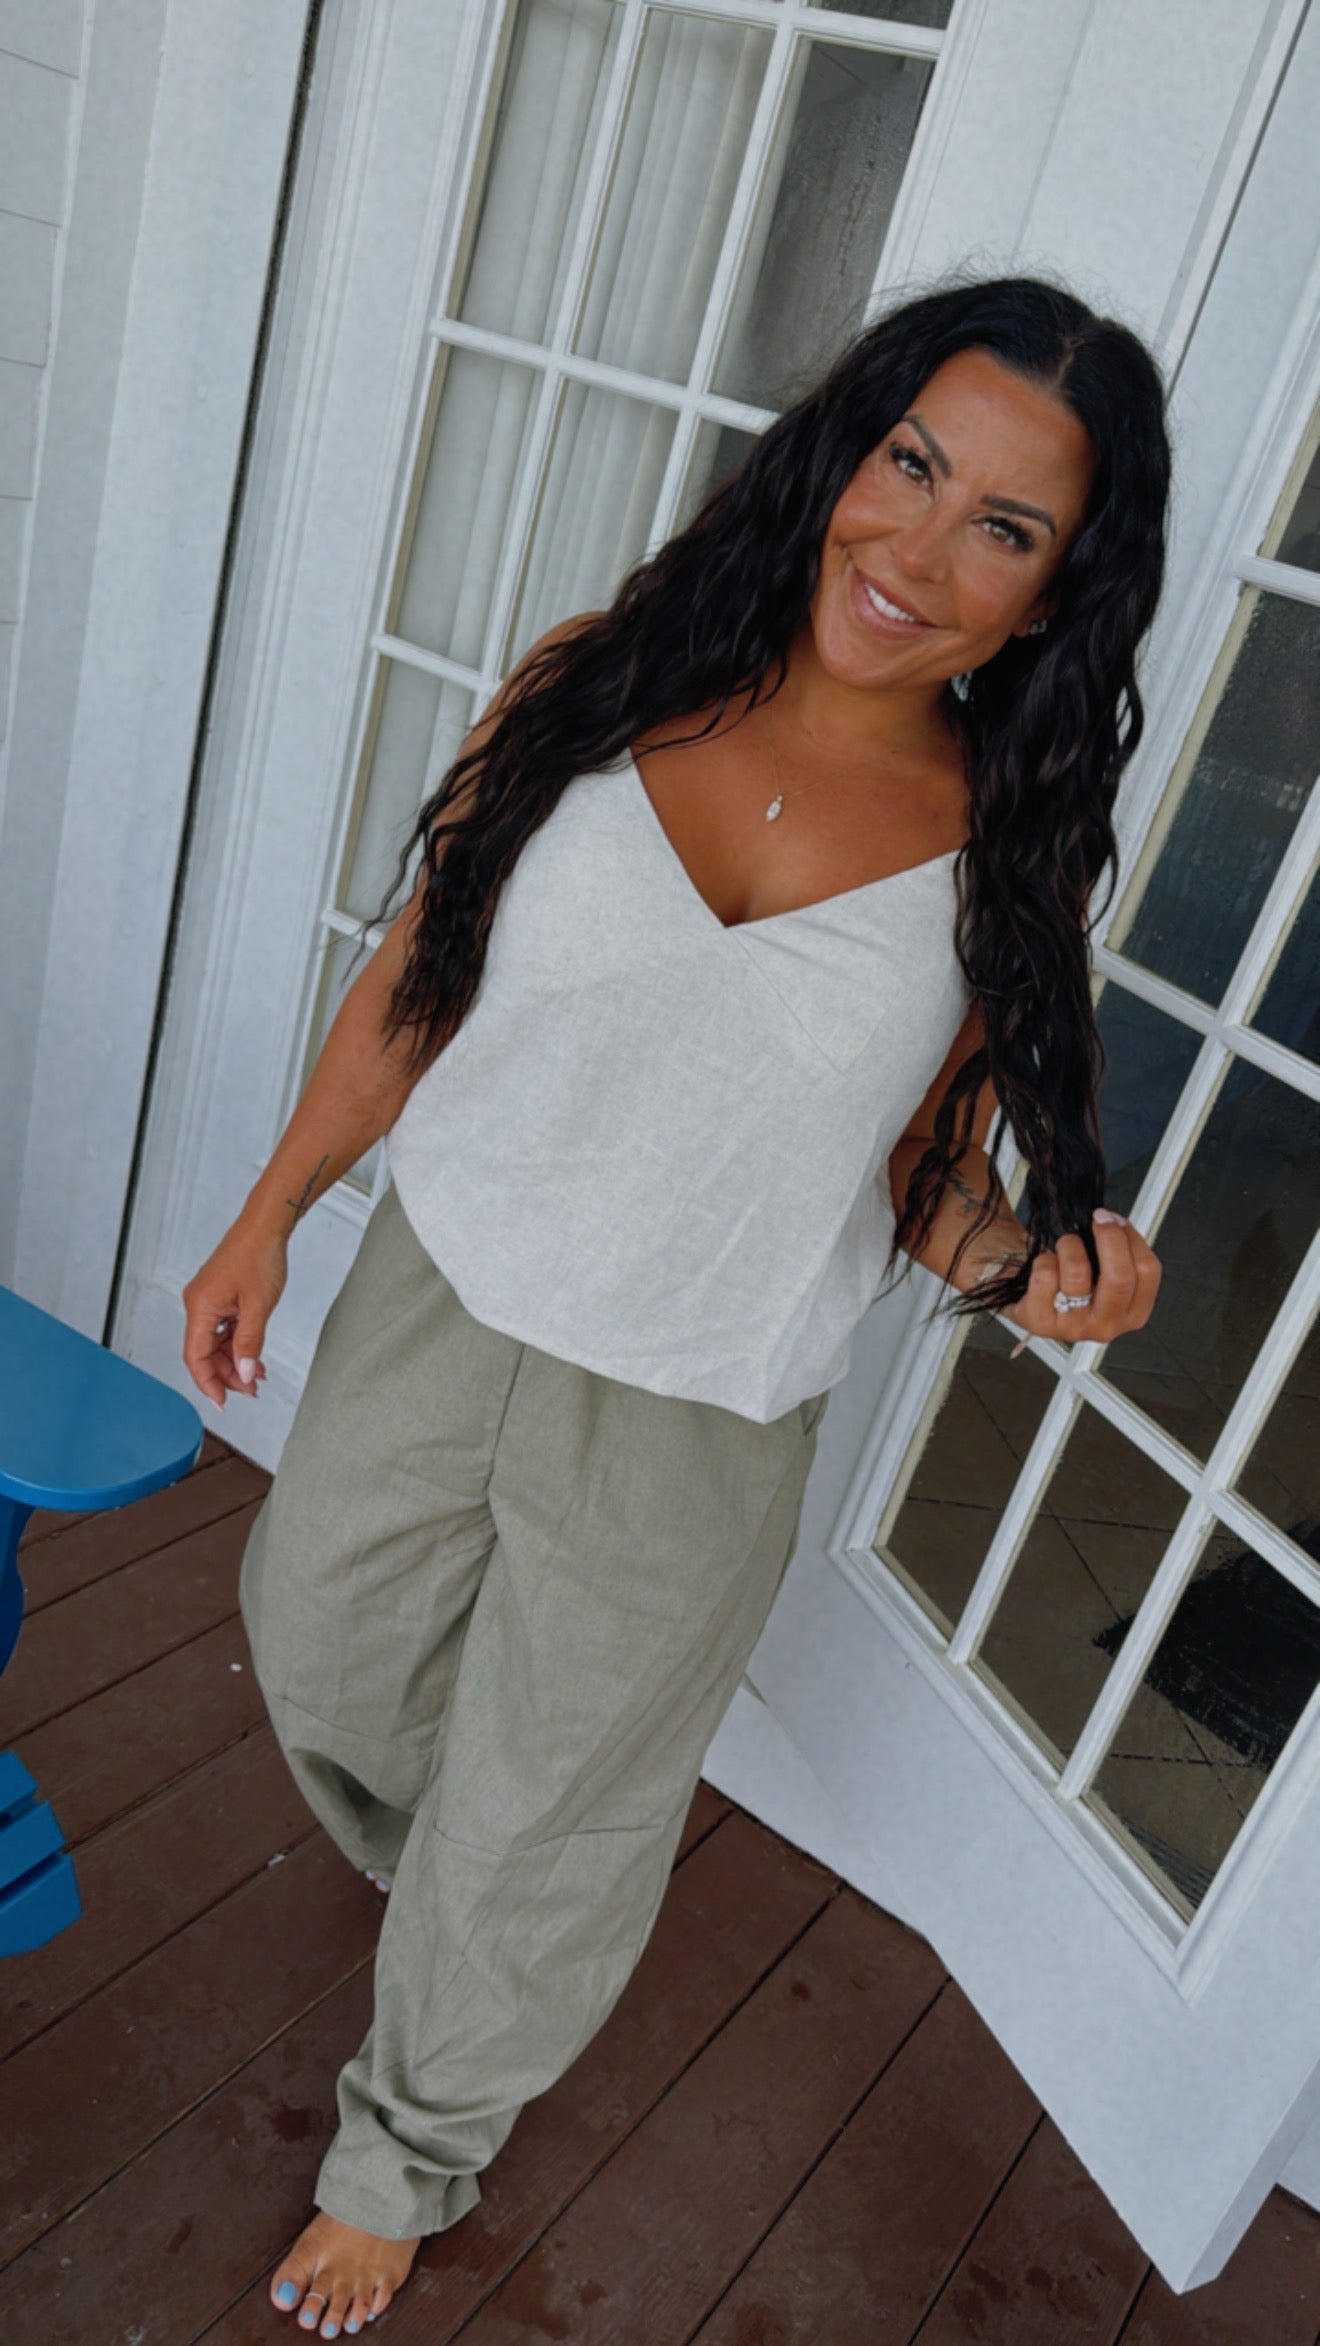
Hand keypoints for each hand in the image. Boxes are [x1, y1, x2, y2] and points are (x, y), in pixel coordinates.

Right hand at [182, 1221, 287, 1408]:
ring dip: (234, 1361)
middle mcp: (198, 1304)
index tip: (222, 1404)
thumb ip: (249, 1343)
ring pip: (215, 1343)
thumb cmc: (259, 1255)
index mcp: (200, 1307)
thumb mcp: (259, 1306)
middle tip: (252, 1390)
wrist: (266, 1226)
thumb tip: (243, 1373)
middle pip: (205, 1353)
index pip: (195, 1357)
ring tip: (257, 1376)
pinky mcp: (219, 1297)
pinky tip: (253, 1356)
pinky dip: (237, 1345)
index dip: (208, 1384)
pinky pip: (223, 1329)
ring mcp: (208, 1300)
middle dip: (227, 1375)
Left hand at [1003, 1207, 1160, 1351]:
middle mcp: (1107, 1326)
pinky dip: (1043, 1260)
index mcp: (1132, 1313)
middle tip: (1097, 1219)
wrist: (1032, 1300)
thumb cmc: (1073, 1282)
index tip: (1114, 1219)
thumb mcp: (1106, 1270)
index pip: (1147, 1272)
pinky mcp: (1042, 1323)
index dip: (1131, 1238)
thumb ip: (1119, 1251)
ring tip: (1064, 1247)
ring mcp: (1074, 1328)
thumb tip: (1113, 1222)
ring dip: (1070, 1245)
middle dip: (1109, 1238)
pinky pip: (1045, 1276)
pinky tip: (1044, 1268)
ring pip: (1077, 1273)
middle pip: (1120, 1278)